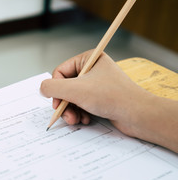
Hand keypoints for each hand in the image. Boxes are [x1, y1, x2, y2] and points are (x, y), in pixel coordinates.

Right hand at [40, 50, 177, 152]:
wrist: (138, 115)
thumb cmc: (112, 97)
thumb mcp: (76, 90)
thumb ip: (52, 87)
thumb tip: (42, 88)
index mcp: (88, 59)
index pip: (60, 72)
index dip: (56, 89)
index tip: (57, 104)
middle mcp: (92, 69)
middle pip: (65, 87)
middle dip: (64, 104)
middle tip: (66, 115)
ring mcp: (97, 84)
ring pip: (73, 97)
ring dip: (71, 111)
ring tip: (76, 120)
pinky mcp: (101, 98)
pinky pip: (82, 104)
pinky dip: (80, 113)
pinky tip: (86, 120)